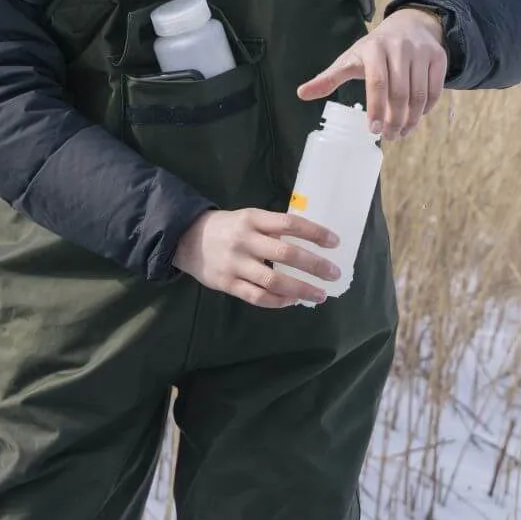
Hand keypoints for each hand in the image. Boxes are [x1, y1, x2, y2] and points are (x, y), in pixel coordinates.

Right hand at [172, 207, 341, 307]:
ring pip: (273, 280)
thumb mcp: (248, 218)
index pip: (289, 223)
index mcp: (253, 219)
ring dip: (300, 289)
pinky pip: (257, 296)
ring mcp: (235, 263)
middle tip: (333, 273)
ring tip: (319, 294)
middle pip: (285, 253)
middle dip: (313, 265)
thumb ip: (272, 229)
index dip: (314, 232)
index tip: (335, 242)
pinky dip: (278, 301)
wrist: (185, 239)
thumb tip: (309, 243)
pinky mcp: (227, 283)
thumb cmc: (227, 228)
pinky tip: (293, 301)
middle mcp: (245, 240)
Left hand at [296, 7, 446, 140]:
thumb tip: (301, 93)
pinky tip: (416, 117)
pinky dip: (426, 109)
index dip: (376, 108)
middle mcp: (400, 48)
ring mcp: (422, 52)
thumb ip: (328, 78)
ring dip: (411, 120)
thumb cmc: (374, 50)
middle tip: (389, 137)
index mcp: (374, 48)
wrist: (410, 25)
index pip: (377, 82)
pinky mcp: (438, 57)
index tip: (373, 131)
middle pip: (400, 93)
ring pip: (419, 95)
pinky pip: (435, 90)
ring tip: (402, 133)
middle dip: (395, 120)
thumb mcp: (350, 60)